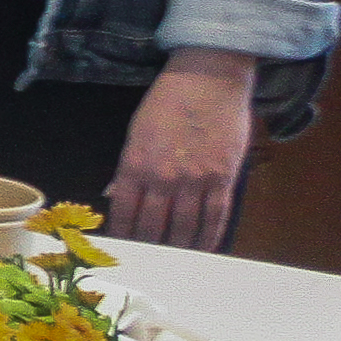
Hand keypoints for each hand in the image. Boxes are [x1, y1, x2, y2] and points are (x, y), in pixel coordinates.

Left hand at [105, 49, 254, 249]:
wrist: (208, 78)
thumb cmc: (168, 100)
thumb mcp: (136, 131)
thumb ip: (129, 167)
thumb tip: (116, 195)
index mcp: (135, 163)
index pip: (123, 210)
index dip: (122, 233)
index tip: (120, 247)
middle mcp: (163, 177)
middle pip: (152, 224)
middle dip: (147, 246)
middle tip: (145, 262)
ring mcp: (195, 180)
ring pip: (183, 227)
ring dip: (177, 248)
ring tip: (172, 262)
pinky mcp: (223, 179)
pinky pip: (215, 217)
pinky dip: (208, 236)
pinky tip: (202, 249)